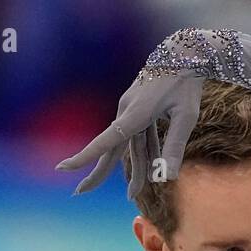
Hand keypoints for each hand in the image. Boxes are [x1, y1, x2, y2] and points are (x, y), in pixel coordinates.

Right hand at [54, 69, 205, 198]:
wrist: (183, 56)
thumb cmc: (185, 86)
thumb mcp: (186, 118)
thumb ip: (174, 147)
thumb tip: (167, 177)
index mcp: (136, 112)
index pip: (107, 139)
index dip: (86, 156)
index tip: (65, 167)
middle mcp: (127, 112)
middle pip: (110, 149)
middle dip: (97, 173)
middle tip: (80, 193)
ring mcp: (130, 110)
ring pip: (129, 147)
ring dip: (135, 170)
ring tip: (133, 195)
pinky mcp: (137, 110)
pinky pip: (140, 137)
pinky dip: (146, 154)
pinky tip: (150, 173)